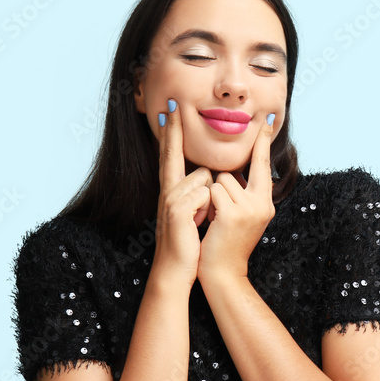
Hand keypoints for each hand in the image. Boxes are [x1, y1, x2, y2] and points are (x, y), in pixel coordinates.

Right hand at [150, 98, 214, 287]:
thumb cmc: (188, 243)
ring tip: (200, 223)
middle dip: (180, 142)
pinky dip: (208, 210)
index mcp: (172, 190)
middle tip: (175, 121)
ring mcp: (171, 198)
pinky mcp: (178, 209)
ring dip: (211, 201)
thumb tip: (211, 177)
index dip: (170, 133)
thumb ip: (199, 194)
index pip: (171, 154)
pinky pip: (206, 194)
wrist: (175, 269)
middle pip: (183, 159)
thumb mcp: (194, 214)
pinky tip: (198, 226)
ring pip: (206, 179)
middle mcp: (168, 190)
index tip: (169, 110)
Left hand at [197, 113, 276, 283]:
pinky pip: (213, 190)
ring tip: (216, 221)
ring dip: (212, 196)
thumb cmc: (226, 244)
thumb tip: (231, 173)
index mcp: (265, 203)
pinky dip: (207, 203)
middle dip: (224, 185)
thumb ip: (243, 194)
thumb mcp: (242, 216)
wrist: (224, 273)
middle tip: (224, 196)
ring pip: (221, 179)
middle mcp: (263, 204)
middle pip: (237, 171)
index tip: (269, 120)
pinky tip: (212, 223)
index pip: (263, 165)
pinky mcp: (233, 214)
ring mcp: (250, 208)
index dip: (264, 142)